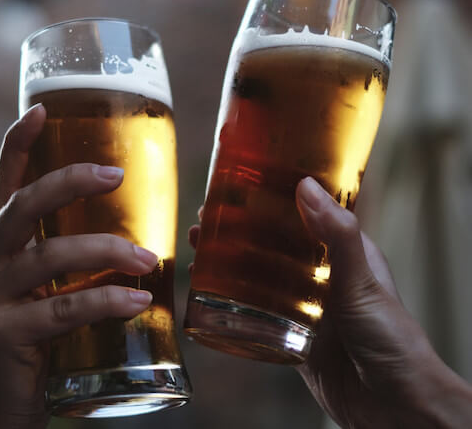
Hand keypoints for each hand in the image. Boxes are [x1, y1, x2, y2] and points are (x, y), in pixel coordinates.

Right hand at [0, 104, 157, 428]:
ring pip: (48, 258)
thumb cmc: (38, 338)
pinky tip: (137, 301)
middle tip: (116, 174)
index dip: (17, 146)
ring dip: (104, 251)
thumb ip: (73, 263)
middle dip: (69, 182)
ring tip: (148, 258)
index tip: (40, 109)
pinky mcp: (4, 336)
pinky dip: (103, 300)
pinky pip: (61, 310)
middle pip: (22, 208)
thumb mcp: (48, 291)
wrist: (1, 404)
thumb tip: (139, 237)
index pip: (4, 187)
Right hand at [188, 177, 471, 427]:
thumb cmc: (391, 339)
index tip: (239, 185)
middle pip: (273, 242)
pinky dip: (232, 298)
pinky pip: (255, 310)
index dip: (271, 198)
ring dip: (229, 259)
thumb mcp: (362, 281)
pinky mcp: (290, 333)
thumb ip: (338, 235)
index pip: (303, 214)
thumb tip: (306, 185)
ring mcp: (303, 304)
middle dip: (239, 228)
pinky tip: (208, 290)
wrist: (391, 405)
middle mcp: (321, 275)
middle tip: (206, 216)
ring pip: (259, 274)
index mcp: (342, 253)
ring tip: (198, 247)